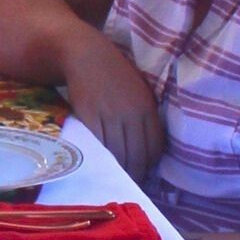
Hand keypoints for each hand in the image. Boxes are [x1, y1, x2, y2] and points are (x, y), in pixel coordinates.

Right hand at [60, 25, 164, 180]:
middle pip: (136, 156)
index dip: (148, 167)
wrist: (85, 55)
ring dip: (115, 170)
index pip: (154, 149)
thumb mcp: (139, 92)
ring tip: (113, 178)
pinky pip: (97, 146)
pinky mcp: (88, 117)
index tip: (142, 175)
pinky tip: (98, 164)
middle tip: (126, 184)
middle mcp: (131, 114)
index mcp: (147, 108)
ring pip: (116, 155)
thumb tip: (150, 150)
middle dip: (133, 175)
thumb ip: (146, 117)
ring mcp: (109, 116)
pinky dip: (99, 159)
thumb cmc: (114, 75)